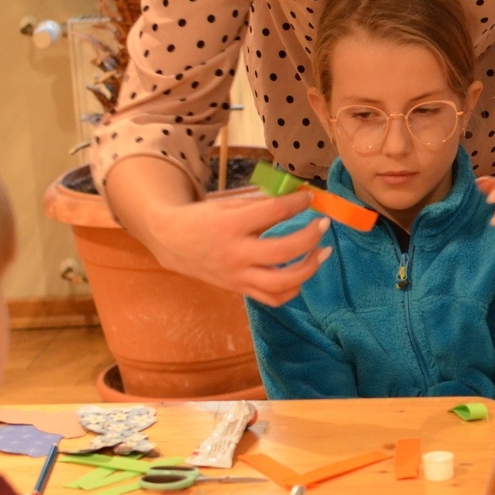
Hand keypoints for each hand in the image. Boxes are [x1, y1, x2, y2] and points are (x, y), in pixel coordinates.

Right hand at [103, 155, 332, 305]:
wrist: (172, 241)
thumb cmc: (204, 218)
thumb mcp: (229, 204)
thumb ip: (262, 202)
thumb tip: (298, 196)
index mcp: (231, 225)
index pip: (274, 212)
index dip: (298, 202)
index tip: (310, 196)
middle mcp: (234, 254)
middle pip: (282, 251)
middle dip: (310, 237)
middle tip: (323, 224)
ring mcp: (237, 276)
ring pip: (281, 282)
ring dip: (309, 268)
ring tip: (323, 252)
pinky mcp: (239, 289)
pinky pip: (272, 298)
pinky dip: (293, 289)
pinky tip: (302, 273)